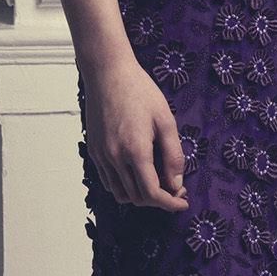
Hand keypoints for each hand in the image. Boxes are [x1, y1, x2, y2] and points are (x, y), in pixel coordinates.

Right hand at [83, 54, 188, 211]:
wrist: (108, 72)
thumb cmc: (139, 91)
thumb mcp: (165, 120)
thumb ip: (173, 155)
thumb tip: (177, 183)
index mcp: (135, 151)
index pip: (152, 193)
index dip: (170, 203)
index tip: (182, 203)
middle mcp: (115, 157)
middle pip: (137, 197)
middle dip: (159, 199)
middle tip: (175, 187)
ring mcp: (101, 155)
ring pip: (120, 193)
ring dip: (140, 195)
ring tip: (156, 182)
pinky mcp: (94, 150)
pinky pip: (108, 181)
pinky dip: (124, 186)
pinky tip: (137, 173)